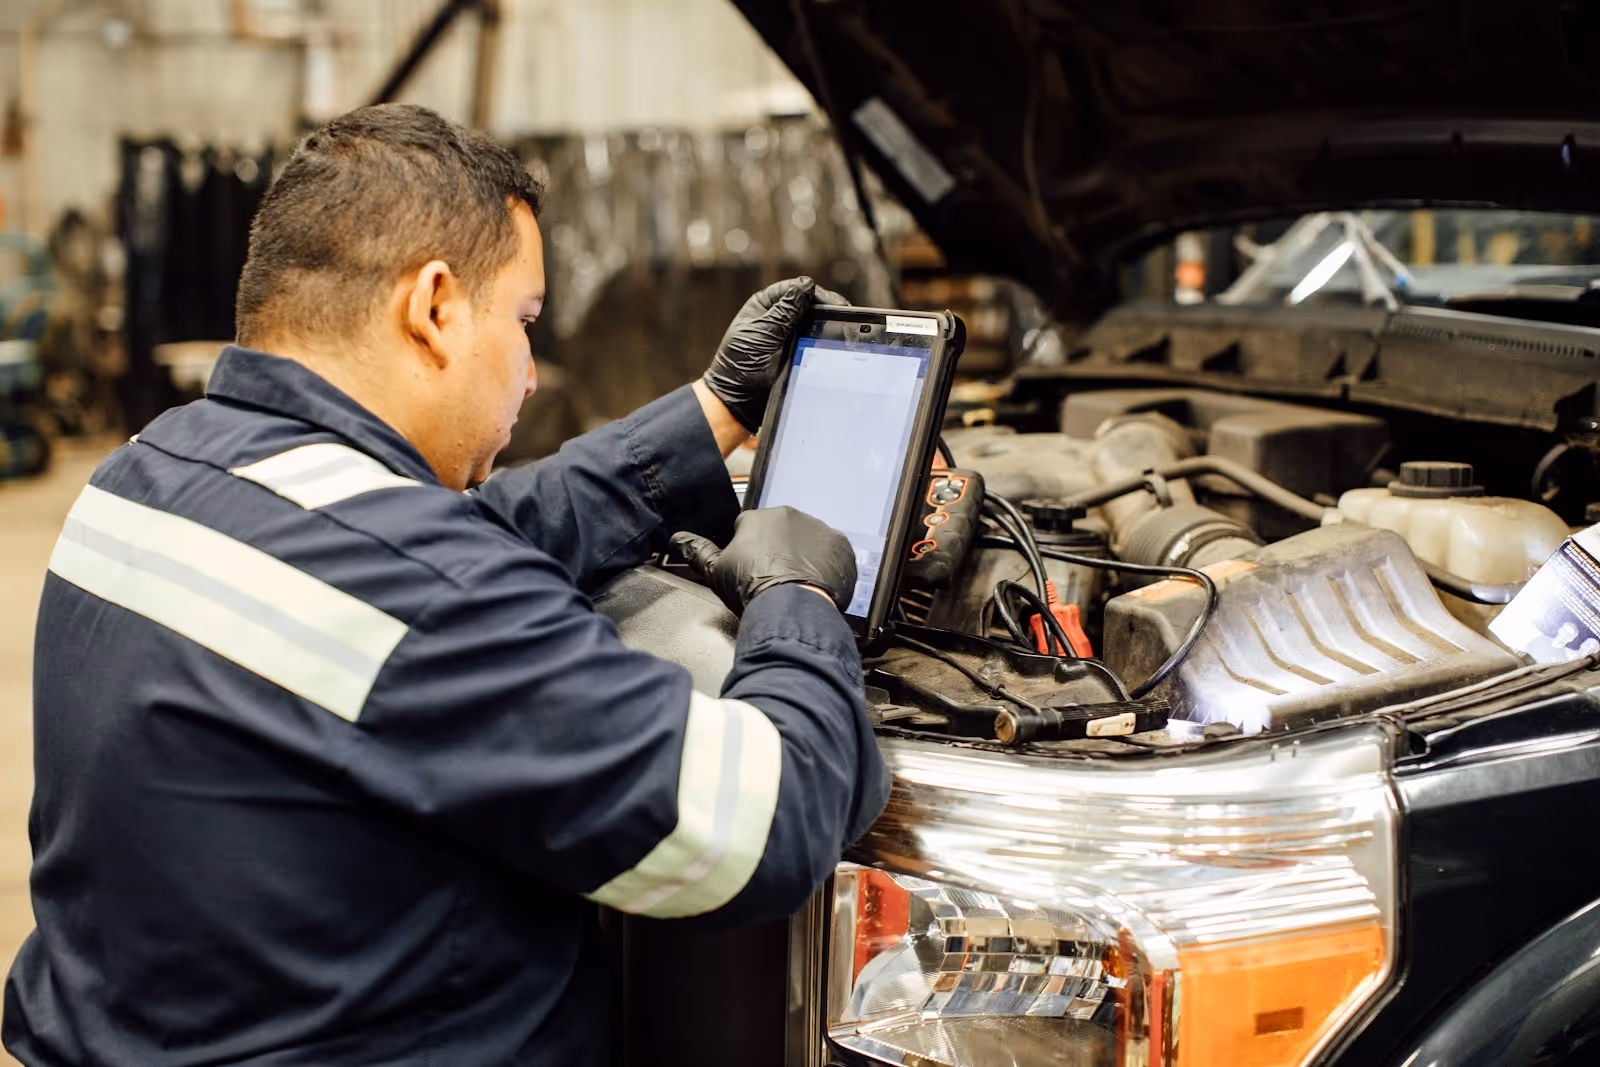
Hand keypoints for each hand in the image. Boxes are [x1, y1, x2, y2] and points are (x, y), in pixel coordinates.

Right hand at [672, 506, 856, 614]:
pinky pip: (833, 553)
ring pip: (808, 541)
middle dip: (778, 550)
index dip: (749, 550)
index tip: (752, 570)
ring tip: (796, 584)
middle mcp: (791, 515)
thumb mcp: (715, 572)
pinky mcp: (842, 547)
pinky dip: (827, 566)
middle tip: (774, 578)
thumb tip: (677, 538)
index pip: (750, 528)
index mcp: (758, 518)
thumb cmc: (751, 589)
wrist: (791, 609)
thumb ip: (696, 550)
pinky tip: (816, 585)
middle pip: (782, 531)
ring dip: (803, 556)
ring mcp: (820, 530)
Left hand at [703, 276, 848, 432]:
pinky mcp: (798, 354)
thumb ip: (784, 312)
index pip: (795, 290)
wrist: (739, 403)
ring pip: (816, 324)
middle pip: (810, 304)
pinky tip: (836, 343)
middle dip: (826, 309)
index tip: (833, 304)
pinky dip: (826, 342)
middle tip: (844, 316)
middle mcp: (778, 318)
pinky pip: (816, 343)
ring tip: (844, 329)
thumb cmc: (739, 366)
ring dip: (828, 326)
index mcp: (765, 306)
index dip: (815, 294)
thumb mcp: (761, 334)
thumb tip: (806, 286)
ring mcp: (790, 337)